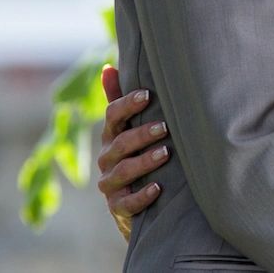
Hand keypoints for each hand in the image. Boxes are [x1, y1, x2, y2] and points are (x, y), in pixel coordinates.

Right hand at [97, 65, 169, 240]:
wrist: (133, 200)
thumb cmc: (136, 153)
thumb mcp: (128, 126)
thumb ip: (120, 99)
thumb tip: (108, 66)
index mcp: (111, 135)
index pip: (112, 116)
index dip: (127, 104)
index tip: (147, 94)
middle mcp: (107, 158)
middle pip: (119, 143)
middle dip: (141, 134)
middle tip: (164, 127)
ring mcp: (111, 183)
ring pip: (123, 171)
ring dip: (144, 162)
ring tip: (165, 154)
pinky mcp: (118, 206)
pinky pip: (127, 203)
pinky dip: (142, 196)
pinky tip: (159, 188)